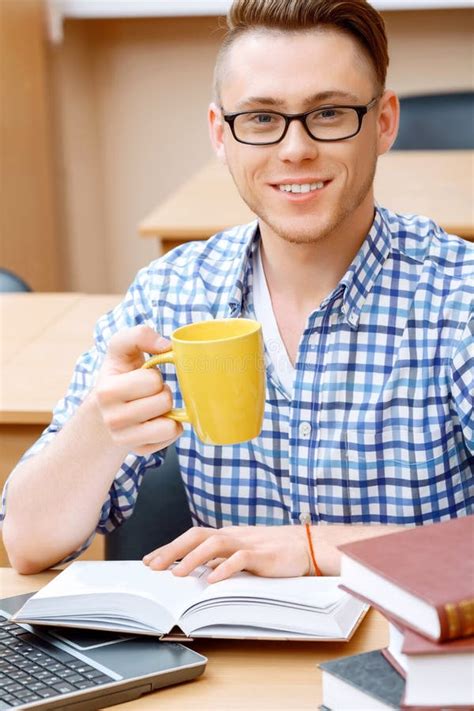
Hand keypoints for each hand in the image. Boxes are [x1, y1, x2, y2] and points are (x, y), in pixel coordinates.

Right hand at [95, 325, 182, 455]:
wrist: (103, 413)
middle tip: (149, 393)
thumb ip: (139, 335)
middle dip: (162, 392)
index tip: (142, 377)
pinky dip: (170, 426)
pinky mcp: (139, 451)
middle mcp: (112, 419)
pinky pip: (172, 436)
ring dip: (167, 410)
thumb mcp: (121, 349)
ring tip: (152, 406)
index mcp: (106, 391)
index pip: (152, 381)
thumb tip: (166, 345)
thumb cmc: (119, 376)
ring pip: (170, 423)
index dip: (154, 376)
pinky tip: (156, 421)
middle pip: (164, 401)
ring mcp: (125, 439)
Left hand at [143, 525, 311, 581]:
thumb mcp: (242, 554)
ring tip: (177, 574)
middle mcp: (233, 535)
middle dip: (173, 550)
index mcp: (227, 535)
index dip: (170, 547)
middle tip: (154, 566)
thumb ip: (222, 559)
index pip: (193, 536)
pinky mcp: (263, 555)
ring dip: (193, 558)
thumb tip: (196, 571)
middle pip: (198, 535)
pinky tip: (212, 579)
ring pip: (215, 543)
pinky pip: (241, 558)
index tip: (150, 560)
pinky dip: (225, 568)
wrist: (306, 545)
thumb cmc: (273, 553)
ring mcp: (248, 543)